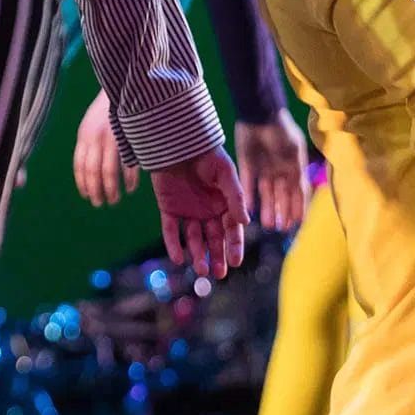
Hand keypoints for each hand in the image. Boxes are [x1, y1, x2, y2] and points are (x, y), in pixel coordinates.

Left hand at [73, 92, 138, 205]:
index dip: (83, 184)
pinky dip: (130, 180)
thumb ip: (88, 144)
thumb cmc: (107, 110)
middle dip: (96, 191)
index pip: (80, 166)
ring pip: (109, 172)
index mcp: (84, 136)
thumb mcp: (91, 125)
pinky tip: (131, 188)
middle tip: (100, 203)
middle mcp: (96, 138)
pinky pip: (128, 165)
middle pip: (93, 172)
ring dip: (111, 190)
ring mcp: (113, 139)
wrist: (124, 87)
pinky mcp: (129, 139)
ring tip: (114, 200)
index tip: (87, 195)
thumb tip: (86, 171)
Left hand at [148, 147, 248, 278]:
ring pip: (193, 239)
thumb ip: (235, 197)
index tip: (236, 261)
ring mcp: (187, 211)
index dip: (234, 246)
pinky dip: (173, 245)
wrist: (178, 140)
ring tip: (201, 270)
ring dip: (197, 254)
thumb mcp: (225, 173)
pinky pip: (171, 230)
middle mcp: (207, 211)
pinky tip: (178, 258)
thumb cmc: (207, 154)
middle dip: (217, 257)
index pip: (231, 229)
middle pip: (213, 239)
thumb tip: (245, 222)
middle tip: (220, 274)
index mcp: (224, 203)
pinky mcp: (169, 209)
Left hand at [235, 110, 308, 231]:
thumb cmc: (282, 131)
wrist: (259, 112)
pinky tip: (250, 209)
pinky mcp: (247, 163)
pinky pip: (248, 183)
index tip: (298, 223)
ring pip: (266, 192)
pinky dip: (250, 196)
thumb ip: (298, 173)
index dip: (299, 207)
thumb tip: (304, 194)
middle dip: (282, 211)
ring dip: (268, 207)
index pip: (298, 191)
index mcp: (294, 165)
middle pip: (282, 194)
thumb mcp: (294, 152)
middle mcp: (279, 168)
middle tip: (281, 229)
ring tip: (267, 224)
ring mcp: (263, 166)